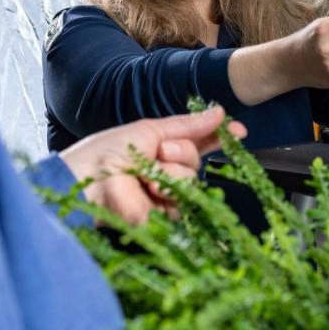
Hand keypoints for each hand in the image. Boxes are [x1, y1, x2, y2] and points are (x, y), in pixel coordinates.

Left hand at [59, 106, 247, 224]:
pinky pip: (182, 201)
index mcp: (162, 148)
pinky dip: (166, 190)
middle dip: (181, 152)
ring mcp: (165, 194)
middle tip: (159, 152)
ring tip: (145, 173)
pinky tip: (148, 189)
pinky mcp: (162, 216)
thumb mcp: (151, 129)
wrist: (90, 179)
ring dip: (169, 171)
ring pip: (191, 179)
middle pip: (196, 159)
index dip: (218, 137)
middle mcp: (166, 171)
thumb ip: (188, 125)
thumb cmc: (109, 151)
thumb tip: (220, 113)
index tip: (238, 131)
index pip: (198, 142)